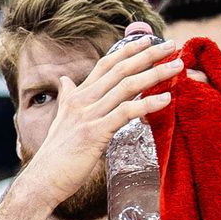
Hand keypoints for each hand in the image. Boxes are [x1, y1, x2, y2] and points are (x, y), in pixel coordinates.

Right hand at [13, 35, 182, 209]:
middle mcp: (82, 101)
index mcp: (76, 96)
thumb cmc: (56, 154)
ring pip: (127, 86)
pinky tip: (166, 99)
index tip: (148, 40)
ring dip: (155, 74)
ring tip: (177, 67)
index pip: (105, 65)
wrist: (43, 179)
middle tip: (172, 46)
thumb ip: (67, 97)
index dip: (127, 50)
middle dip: (148, 55)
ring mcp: (88, 116)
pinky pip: (125, 113)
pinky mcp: (95, 133)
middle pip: (120, 69)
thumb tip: (65, 80)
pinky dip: (147, 104)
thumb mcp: (61, 119)